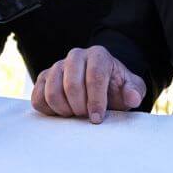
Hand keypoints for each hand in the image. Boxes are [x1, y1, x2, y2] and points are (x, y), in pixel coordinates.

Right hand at [31, 46, 146, 123]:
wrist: (100, 87)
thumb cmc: (115, 88)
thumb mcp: (131, 89)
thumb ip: (134, 91)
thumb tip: (132, 97)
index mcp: (98, 55)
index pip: (95, 76)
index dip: (96, 100)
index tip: (97, 118)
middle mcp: (76, 56)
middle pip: (72, 84)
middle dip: (80, 107)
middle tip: (86, 117)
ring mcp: (57, 66)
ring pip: (52, 91)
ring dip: (64, 110)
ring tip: (75, 115)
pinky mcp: (43, 79)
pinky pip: (38, 97)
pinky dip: (49, 110)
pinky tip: (62, 112)